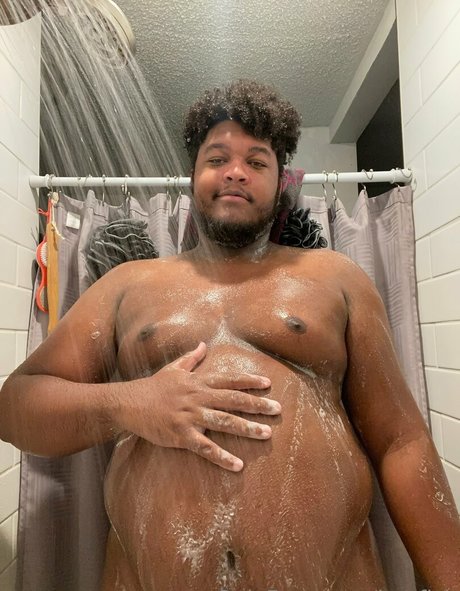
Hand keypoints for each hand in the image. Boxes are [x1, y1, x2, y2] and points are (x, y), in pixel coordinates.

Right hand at [112, 342, 279, 470]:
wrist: (128, 403)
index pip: (229, 379)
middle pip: (233, 399)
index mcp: (198, 382)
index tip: (269, 384)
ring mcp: (190, 416)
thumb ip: (191, 358)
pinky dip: (222, 457)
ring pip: (224, 421)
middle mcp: (198, 397)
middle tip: (278, 410)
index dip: (250, 381)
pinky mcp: (181, 435)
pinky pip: (205, 447)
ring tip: (266, 434)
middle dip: (257, 404)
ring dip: (246, 428)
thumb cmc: (152, 387)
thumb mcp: (173, 368)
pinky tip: (238, 465)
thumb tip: (203, 344)